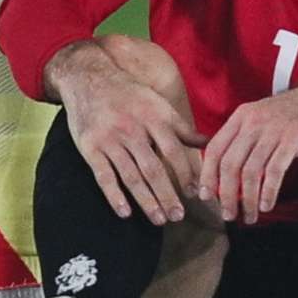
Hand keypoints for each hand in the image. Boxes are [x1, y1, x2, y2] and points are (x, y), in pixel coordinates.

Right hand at [47, 35, 201, 224]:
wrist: (89, 78)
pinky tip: (125, 213)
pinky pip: (103, 176)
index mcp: (153, 117)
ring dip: (146, 201)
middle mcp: (133, 129)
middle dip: (168, 194)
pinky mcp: (90, 148)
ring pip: (131, 176)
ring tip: (158, 219)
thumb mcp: (158, 104)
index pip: (174, 150)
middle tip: (178, 216)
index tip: (195, 193)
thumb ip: (181, 126)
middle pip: (153, 168)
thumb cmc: (129, 94)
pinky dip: (114, 196)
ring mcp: (110, 139)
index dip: (186, 173)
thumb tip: (208, 142)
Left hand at [197, 56, 297, 218]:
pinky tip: (267, 205)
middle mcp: (254, 121)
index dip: (208, 175)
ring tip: (250, 216)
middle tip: (229, 215)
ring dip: (247, 200)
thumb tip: (228, 172)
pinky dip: (268, 192)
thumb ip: (246, 138)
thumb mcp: (265, 117)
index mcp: (242, 116)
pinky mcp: (295, 138)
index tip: (207, 197)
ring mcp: (275, 129)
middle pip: (230, 164)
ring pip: (251, 172)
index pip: (215, 149)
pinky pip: (275, 171)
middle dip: (226, 195)